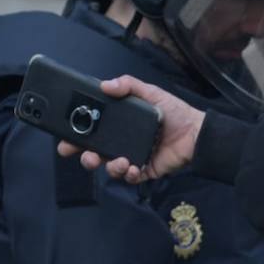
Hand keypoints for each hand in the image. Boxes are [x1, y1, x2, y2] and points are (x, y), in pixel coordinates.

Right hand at [56, 74, 204, 183]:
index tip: (66, 138)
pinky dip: (129, 174)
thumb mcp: (151, 93)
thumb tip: (105, 84)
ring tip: (120, 161)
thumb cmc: (174, 112)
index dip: (76, 136)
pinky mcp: (144, 170)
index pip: (91, 131)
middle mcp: (121, 142)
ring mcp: (131, 157)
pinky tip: (134, 167)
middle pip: (93, 153)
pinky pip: (130, 178)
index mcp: (119, 125)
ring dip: (109, 167)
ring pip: (109, 168)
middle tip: (86, 155)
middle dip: (85, 157)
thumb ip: (129, 85)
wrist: (196, 132)